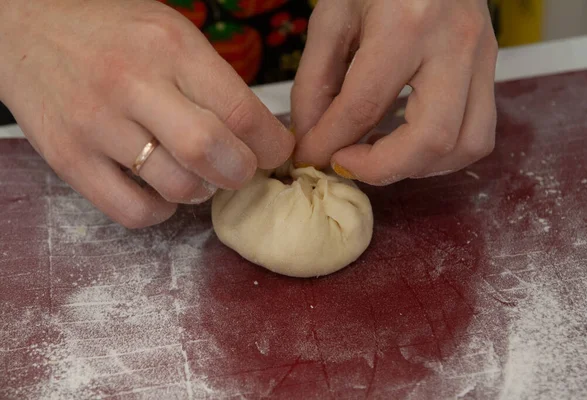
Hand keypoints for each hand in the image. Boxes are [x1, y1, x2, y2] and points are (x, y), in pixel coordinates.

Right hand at [0, 0, 293, 226]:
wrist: (25, 28)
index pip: (242, 112)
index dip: (272, 145)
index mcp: (170, 47)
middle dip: (242, 173)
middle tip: (240, 170)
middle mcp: (133, 84)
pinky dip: (161, 210)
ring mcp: (96, 125)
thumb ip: (213, 81)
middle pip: (212, 153)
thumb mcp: (170, 33)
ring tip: (195, 173)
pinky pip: (134, 211)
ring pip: (177, 187)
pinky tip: (160, 188)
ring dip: (201, 191)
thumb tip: (259, 135)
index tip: (276, 152)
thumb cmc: (111, 33)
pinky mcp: (69, 159)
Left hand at [292, 0, 497, 184]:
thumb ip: (315, 83)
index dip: (328, 144)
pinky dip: (440, 152)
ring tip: (379, 154)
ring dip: (417, 166)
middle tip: (347, 162)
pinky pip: (478, 132)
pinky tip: (406, 140)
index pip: (364, 106)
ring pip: (466, 145)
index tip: (309, 158)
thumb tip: (312, 139)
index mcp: (405, 23)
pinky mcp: (492, 68)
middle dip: (381, 169)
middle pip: (431, 139)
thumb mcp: (332, 17)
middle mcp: (454, 44)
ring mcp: (483, 57)